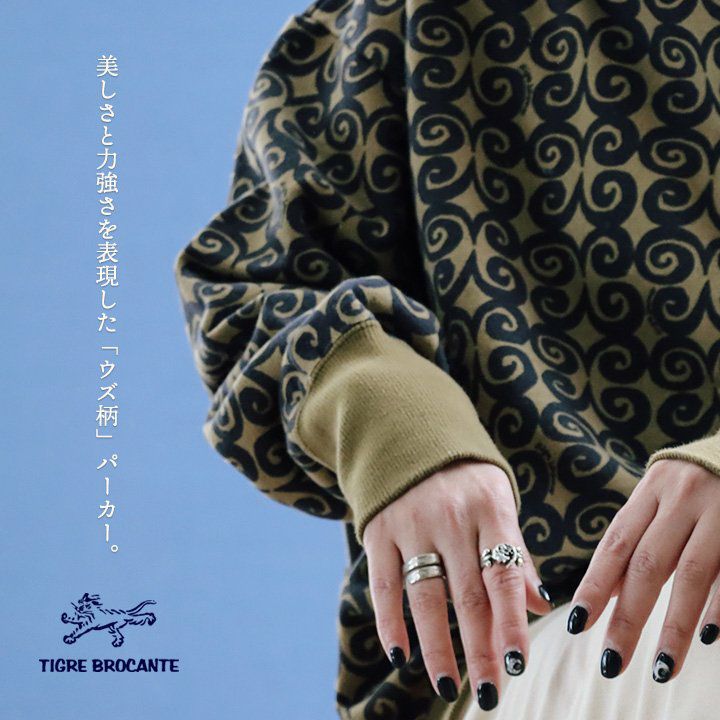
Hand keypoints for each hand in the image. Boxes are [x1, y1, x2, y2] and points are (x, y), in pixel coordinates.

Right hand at [362, 459, 552, 708]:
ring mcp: (410, 524)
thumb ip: (516, 552)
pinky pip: (384, 584)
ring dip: (437, 646)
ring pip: (425, 596)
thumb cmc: (465, 481)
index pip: (504, 574)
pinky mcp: (378, 531)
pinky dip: (390, 622)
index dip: (512, 621)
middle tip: (492, 692)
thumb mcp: (498, 503)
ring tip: (450, 686)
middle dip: (481, 648)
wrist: (409, 435)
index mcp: (489, 509)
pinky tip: (400, 655)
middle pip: (467, 594)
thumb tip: (541, 606)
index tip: (519, 665)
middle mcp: (449, 517)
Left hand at [567, 458, 719, 681]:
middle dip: (627, 618)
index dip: (594, 586)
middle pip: (646, 566)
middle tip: (611, 663)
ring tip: (660, 667)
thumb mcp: (660, 497)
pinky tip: (708, 637)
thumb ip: (636, 538)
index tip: (576, 625)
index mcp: (649, 493)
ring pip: (690, 576)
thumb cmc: (693, 483)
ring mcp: (717, 512)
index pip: (614, 545)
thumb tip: (604, 595)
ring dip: (674, 626)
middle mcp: (679, 500)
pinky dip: (719, 606)